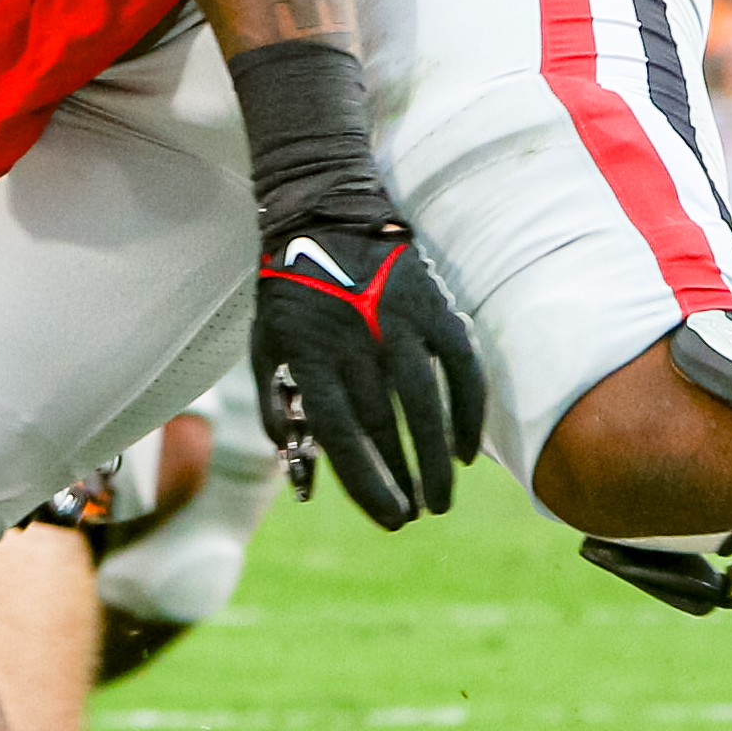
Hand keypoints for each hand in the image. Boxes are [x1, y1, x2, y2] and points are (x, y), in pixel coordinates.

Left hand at [253, 222, 487, 528]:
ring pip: (426, 404)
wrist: (324, 213)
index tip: (388, 517)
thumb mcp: (264, 344)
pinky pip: (461, 367)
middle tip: (413, 516)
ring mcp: (401, 323)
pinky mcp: (434, 307)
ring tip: (440, 499)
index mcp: (311, 354)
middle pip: (384, 426)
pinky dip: (467, 412)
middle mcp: (357, 341)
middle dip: (402, 479)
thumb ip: (277, 404)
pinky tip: (467, 451)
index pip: (341, 432)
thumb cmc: (290, 290)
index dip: (367, 481)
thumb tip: (294, 461)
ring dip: (437, 459)